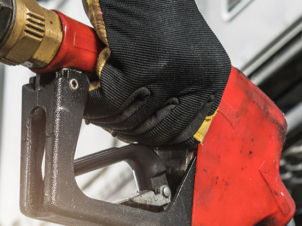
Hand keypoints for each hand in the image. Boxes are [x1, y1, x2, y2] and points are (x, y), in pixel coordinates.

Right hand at [81, 0, 230, 147]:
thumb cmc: (154, 6)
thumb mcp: (184, 52)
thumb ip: (181, 87)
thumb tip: (161, 120)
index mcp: (211, 75)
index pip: (186, 131)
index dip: (157, 136)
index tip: (140, 133)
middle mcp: (195, 76)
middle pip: (156, 131)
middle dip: (129, 128)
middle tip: (113, 116)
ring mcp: (166, 74)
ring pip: (129, 120)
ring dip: (108, 115)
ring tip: (99, 100)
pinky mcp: (135, 68)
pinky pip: (107, 104)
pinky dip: (92, 102)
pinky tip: (90, 89)